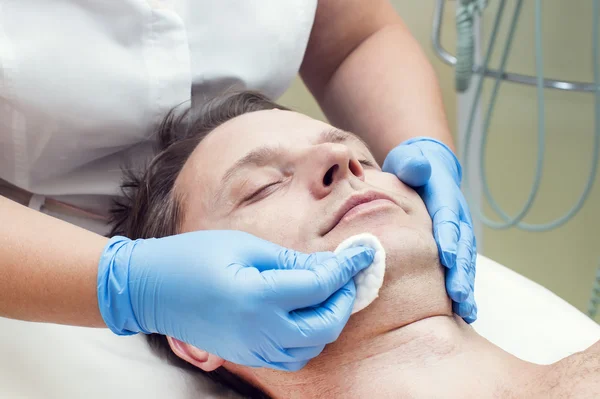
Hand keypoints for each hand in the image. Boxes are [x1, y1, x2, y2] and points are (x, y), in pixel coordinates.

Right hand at [97, 230, 373, 370]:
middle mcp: (258, 330)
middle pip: (324, 325)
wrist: (151, 289)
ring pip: (312, 347)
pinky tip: (308, 314)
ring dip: (330, 320)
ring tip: (330, 292)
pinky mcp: (247, 355)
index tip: (366, 251)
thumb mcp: (243, 245)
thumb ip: (289, 260)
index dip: (347, 267)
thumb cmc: (193, 257)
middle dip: (344, 298)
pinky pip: (292, 357)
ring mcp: (252, 348)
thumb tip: (326, 265)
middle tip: (348, 274)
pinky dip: (311, 339)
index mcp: (256, 296)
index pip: (319, 286)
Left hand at [383, 137, 476, 322]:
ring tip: (466, 310)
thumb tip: (419, 168)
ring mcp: (459, 233)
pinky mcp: (456, 246)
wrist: (427, 168)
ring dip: (466, 285)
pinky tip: (466, 312)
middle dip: (461, 271)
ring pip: (466, 261)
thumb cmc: (411, 167)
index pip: (446, 217)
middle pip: (462, 245)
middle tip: (457, 294)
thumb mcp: (409, 160)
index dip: (448, 237)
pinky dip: (465, 289)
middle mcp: (457, 216)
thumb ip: (412, 164)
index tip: (446, 258)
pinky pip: (462, 268)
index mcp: (445, 196)